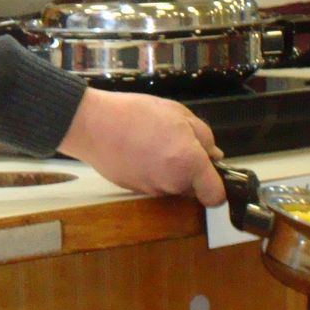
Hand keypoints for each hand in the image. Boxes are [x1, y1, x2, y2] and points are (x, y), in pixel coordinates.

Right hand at [58, 87, 225, 205]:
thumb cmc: (134, 114)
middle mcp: (171, 183)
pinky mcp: (133, 189)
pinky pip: (151, 183)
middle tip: (176, 143)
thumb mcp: (178, 113)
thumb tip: (213, 154)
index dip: (217, 184)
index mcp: (188, 163)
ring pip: (171, 185)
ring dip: (169, 170)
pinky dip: (150, 170)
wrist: (92, 124)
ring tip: (153, 143)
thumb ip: (203, 135)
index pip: (215, 196)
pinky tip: (138, 150)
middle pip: (192, 188)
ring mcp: (150, 189)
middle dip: (190, 171)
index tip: (211, 170)